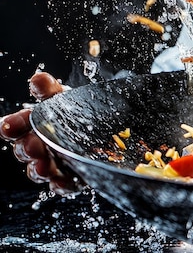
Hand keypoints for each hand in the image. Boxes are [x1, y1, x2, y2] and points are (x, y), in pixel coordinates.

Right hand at [0, 72, 82, 194]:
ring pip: (41, 170)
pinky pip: (64, 184)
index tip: (8, 126)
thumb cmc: (80, 110)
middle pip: (26, 150)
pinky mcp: (73, 177)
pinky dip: (61, 184)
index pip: (17, 126)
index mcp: (35, 124)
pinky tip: (62, 181)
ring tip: (42, 166)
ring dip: (39, 169)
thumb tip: (37, 79)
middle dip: (26, 148)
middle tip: (32, 145)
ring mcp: (56, 162)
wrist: (111, 126)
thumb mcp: (66, 98)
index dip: (12, 126)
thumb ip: (51, 91)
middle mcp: (41, 145)